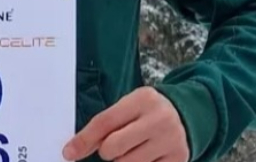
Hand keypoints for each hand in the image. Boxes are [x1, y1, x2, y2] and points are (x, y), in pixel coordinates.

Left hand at [61, 86, 188, 161]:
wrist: (186, 116)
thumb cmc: (146, 113)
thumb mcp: (128, 108)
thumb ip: (105, 124)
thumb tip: (75, 150)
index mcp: (143, 99)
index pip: (105, 121)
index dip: (84, 139)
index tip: (69, 152)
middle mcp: (159, 119)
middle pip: (113, 148)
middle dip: (106, 151)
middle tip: (114, 146)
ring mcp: (171, 141)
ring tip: (133, 149)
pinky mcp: (178, 160)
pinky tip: (146, 156)